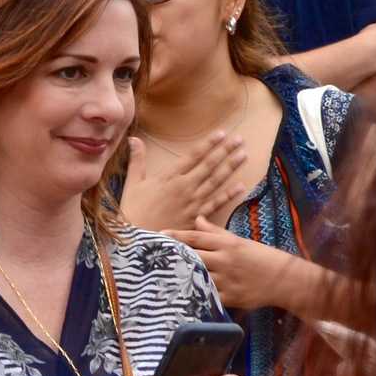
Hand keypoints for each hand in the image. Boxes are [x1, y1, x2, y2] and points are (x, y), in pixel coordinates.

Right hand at [122, 130, 248, 231]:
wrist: (137, 241)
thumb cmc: (132, 212)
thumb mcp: (132, 184)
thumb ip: (136, 160)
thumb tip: (133, 138)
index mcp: (169, 177)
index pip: (193, 156)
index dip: (209, 144)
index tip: (222, 133)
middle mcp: (184, 187)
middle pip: (209, 166)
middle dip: (225, 151)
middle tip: (239, 140)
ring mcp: (192, 203)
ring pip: (216, 182)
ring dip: (231, 168)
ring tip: (243, 155)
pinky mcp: (196, 218)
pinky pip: (216, 204)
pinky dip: (229, 195)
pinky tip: (241, 186)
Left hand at [165, 215, 287, 309]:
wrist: (284, 279)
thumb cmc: (260, 257)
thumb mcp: (239, 241)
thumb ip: (216, 232)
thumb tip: (198, 219)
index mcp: (228, 244)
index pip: (197, 238)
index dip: (177, 236)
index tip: (159, 235)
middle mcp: (225, 260)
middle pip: (193, 256)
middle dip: (173, 255)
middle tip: (154, 256)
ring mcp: (227, 279)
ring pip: (198, 276)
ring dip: (181, 275)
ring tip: (161, 275)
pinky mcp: (231, 297)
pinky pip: (208, 295)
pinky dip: (196, 294)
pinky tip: (181, 294)